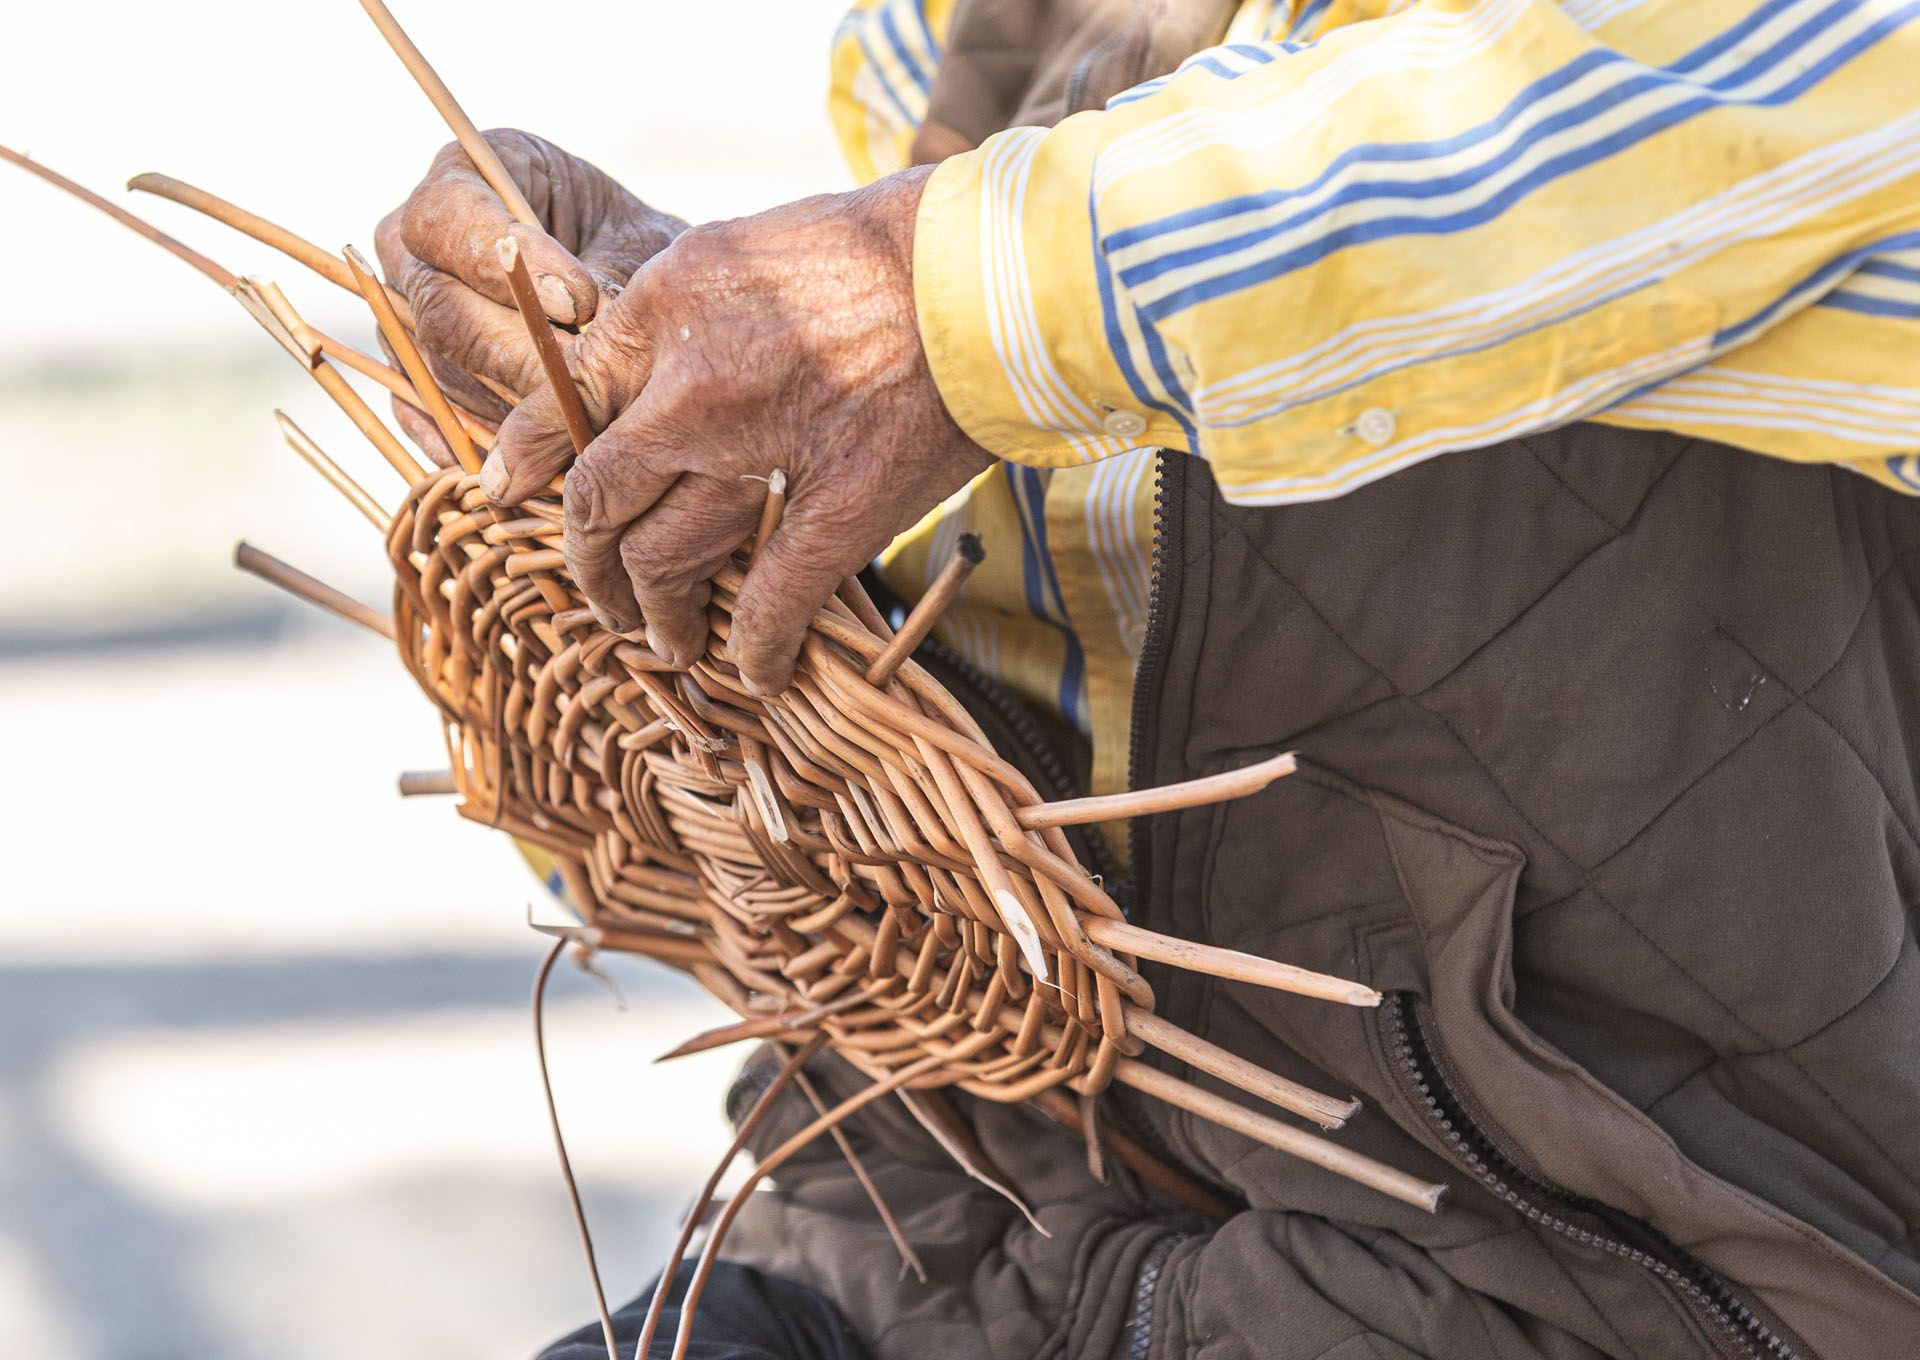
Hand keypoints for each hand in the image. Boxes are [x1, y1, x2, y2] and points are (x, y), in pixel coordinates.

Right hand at [375, 129, 686, 462]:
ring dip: (518, 410)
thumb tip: (585, 335)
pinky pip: (431, 421)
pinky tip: (538, 471)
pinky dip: (482, 450)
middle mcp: (414, 247)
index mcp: (460, 180)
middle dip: (524, 357)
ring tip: (593, 427)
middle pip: (441, 311)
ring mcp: (404, 318)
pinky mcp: (414, 380)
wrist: (639, 299)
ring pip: (443, 374)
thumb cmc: (638, 257)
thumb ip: (609, 283)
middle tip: (595, 386)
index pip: (445, 218)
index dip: (501, 263)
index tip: (577, 301)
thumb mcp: (640, 252)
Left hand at [485, 165, 993, 694]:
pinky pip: (772, 602)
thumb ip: (670, 312)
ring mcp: (762, 455)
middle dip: (589, 561)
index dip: (532, 457)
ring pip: (668, 561)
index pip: (569, 403)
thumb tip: (623, 374)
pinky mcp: (838, 511)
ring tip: (664, 638)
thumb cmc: (877, 246)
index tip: (511, 490)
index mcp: (668, 311)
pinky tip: (756, 674)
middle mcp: (696, 387)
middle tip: (599, 594)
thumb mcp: (741, 247)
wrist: (989, 274)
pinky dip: (757, 649)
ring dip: (659, 614)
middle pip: (604, 501)